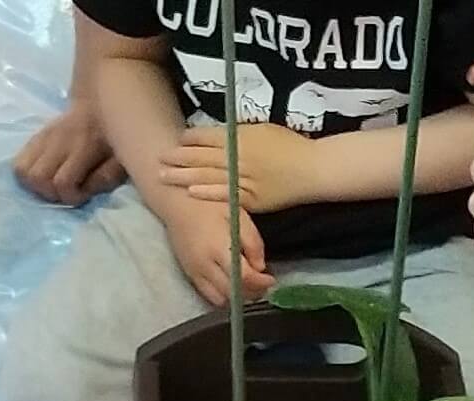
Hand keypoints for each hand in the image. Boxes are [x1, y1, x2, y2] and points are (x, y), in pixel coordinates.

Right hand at [13, 105, 125, 206]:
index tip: (82, 195)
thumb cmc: (115, 137)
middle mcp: (59, 140)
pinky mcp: (36, 137)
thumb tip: (84, 191)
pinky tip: (43, 176)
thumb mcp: (121, 158)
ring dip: (35, 186)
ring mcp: (44, 137)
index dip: (70, 197)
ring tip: (52, 186)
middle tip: (65, 192)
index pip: (62, 181)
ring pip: (22, 169)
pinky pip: (19, 161)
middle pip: (37, 177)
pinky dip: (27, 175)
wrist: (100, 102)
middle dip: (50, 194)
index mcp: (84, 146)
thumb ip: (105, 177)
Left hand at [159, 123, 324, 214]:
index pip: (208, 136)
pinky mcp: (251, 198)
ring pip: (208, 175)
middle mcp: (238, 156)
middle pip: (202, 156)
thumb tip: (221, 134)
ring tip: (164, 175)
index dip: (190, 138)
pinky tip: (191, 192)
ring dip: (184, 175)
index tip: (178, 139)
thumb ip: (240, 132)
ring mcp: (244, 179)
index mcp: (241, 137)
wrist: (313, 169)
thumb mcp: (264, 129)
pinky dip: (207, 193)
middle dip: (179, 157)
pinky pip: (226, 196)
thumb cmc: (291, 146)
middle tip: (159, 157)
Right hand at [161, 194, 274, 306]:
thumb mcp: (238, 216)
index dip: (261, 283)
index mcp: (219, 248)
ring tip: (247, 284)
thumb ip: (252, 242)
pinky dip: (223, 295)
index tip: (271, 279)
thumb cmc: (209, 205)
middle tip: (262, 284)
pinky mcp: (189, 275)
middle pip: (233, 293)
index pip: (244, 277)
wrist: (177, 204)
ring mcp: (195, 272)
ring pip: (221, 299)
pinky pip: (208, 295)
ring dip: (237, 296)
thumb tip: (260, 267)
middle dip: (252, 292)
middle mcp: (205, 265)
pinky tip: (231, 283)